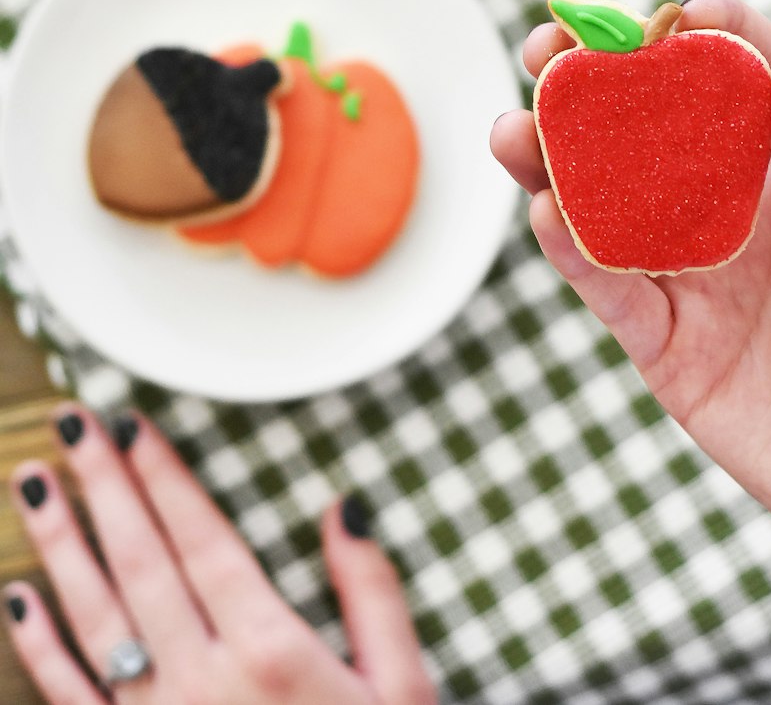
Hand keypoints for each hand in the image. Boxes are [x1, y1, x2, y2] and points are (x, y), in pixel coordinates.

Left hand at [4, 409, 434, 704]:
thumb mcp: (402, 687)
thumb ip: (372, 594)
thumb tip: (344, 507)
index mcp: (270, 650)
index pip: (202, 539)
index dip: (163, 476)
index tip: (131, 423)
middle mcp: (203, 679)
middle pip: (140, 562)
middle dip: (103, 486)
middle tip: (71, 423)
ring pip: (95, 620)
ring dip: (60, 546)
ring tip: (32, 484)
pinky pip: (71, 700)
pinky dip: (40, 648)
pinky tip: (18, 598)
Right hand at [492, 0, 770, 704]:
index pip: (742, 82)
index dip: (706, 37)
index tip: (675, 13)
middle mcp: (738, 214)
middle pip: (651, 129)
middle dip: (597, 83)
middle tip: (551, 53)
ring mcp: (696, 277)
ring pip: (607, 203)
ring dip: (555, 160)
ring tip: (517, 125)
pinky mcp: (668, 347)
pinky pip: (610, 288)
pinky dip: (571, 249)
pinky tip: (544, 209)